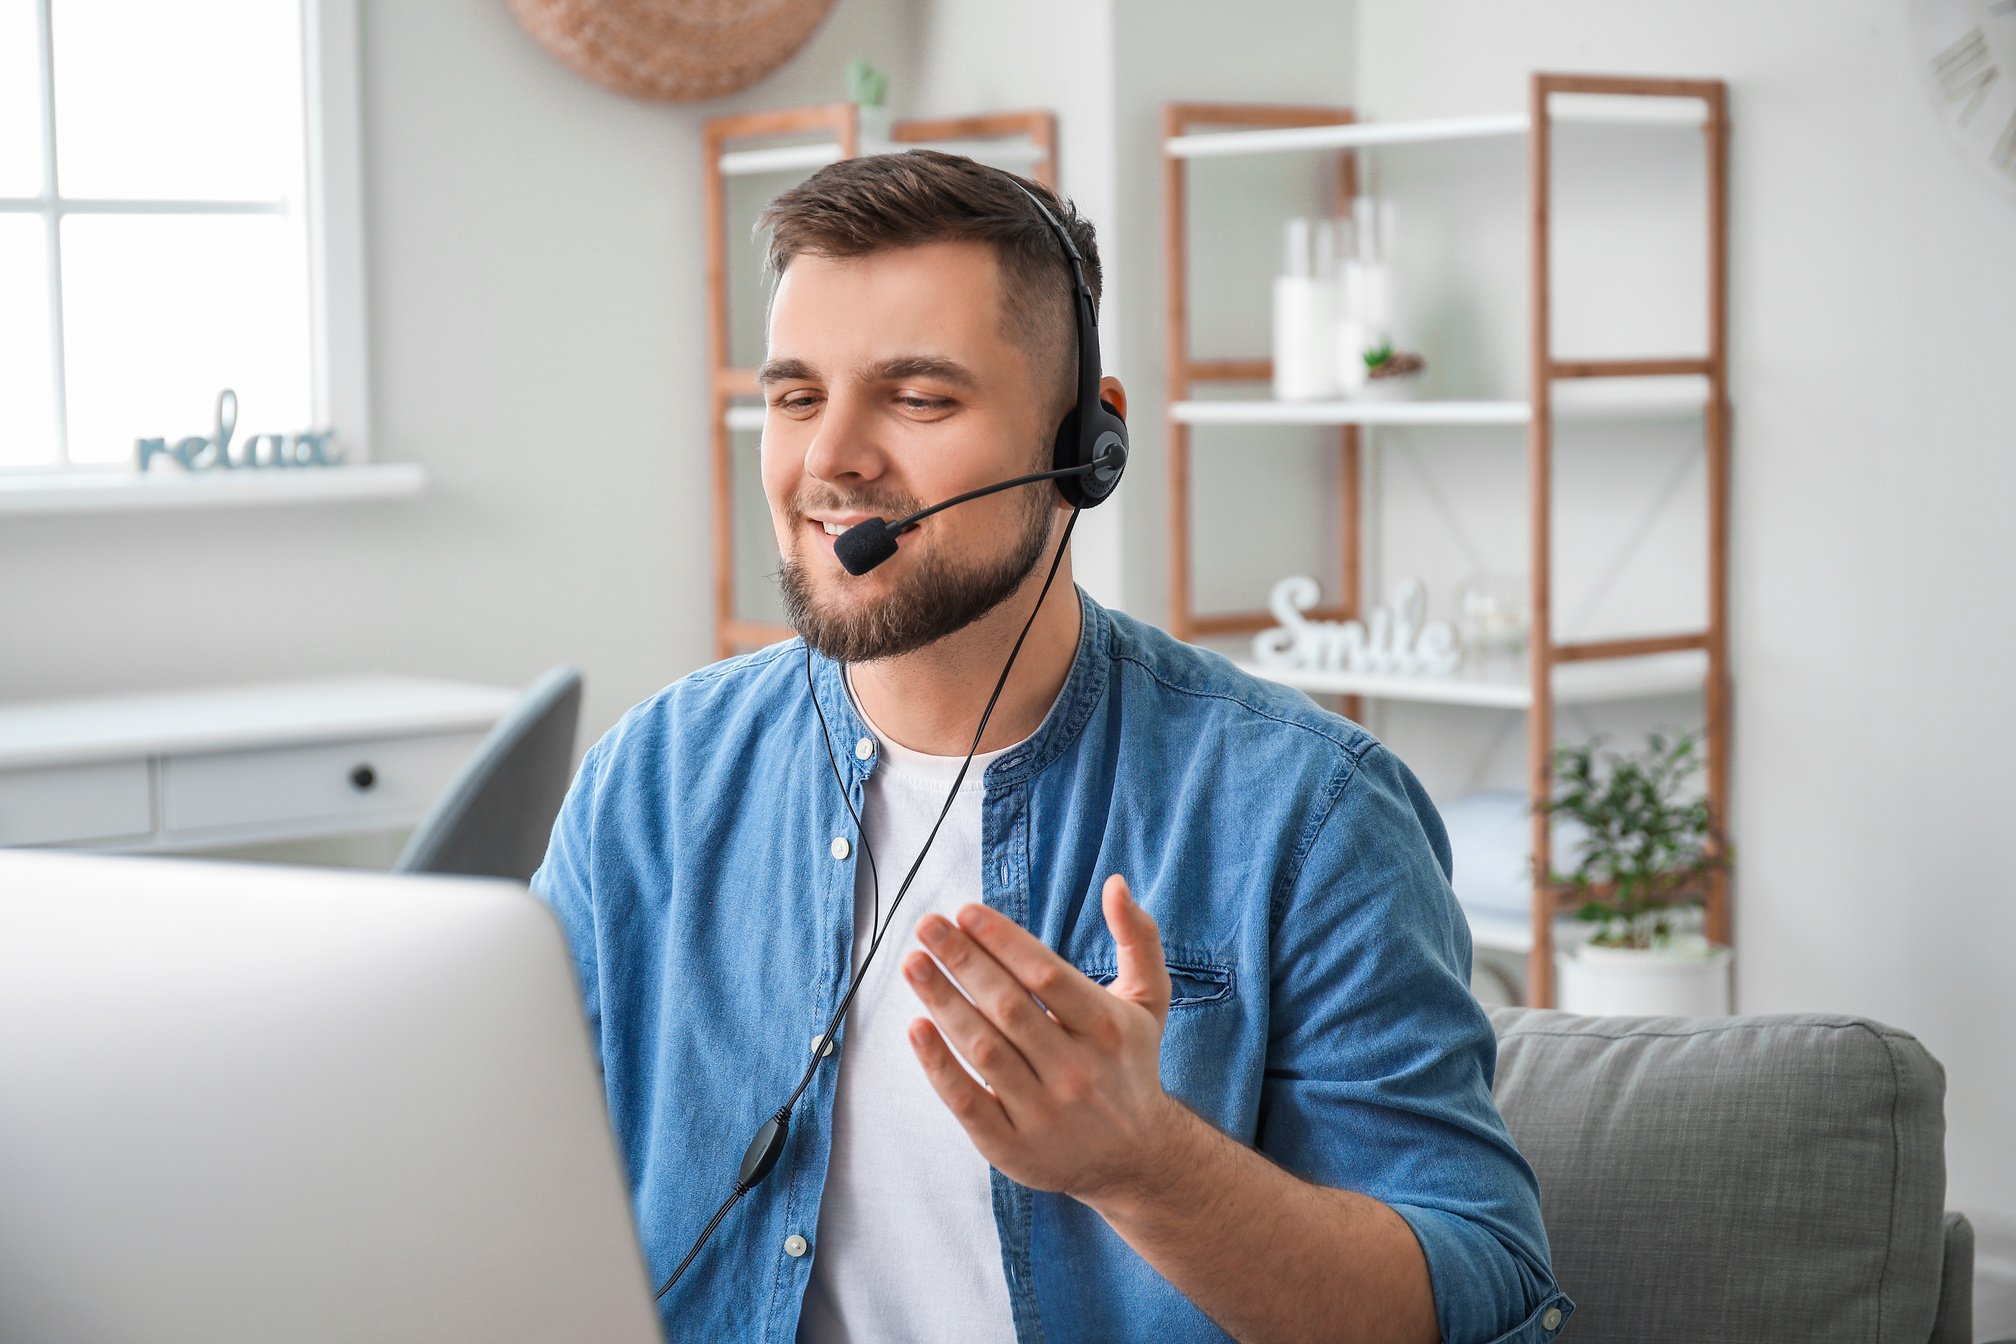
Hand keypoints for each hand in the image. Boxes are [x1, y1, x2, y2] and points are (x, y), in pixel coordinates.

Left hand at [902, 873, 1182, 1203]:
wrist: (1136, 1160)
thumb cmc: (1130, 1066)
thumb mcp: (1149, 1002)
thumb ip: (1139, 939)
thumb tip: (1116, 884)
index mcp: (1106, 1029)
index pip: (1047, 976)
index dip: (1003, 941)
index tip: (965, 912)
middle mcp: (1076, 1071)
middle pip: (1008, 1007)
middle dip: (963, 961)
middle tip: (927, 925)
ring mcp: (1043, 1113)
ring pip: (983, 1049)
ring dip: (942, 1002)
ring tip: (914, 964)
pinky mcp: (1013, 1148)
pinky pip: (967, 1102)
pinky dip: (939, 1066)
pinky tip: (916, 1028)